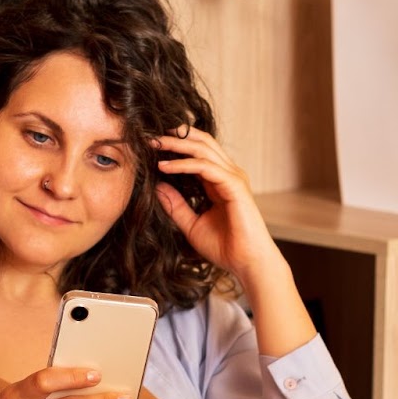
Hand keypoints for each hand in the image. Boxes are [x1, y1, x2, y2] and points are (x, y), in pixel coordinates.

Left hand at [152, 127, 317, 366]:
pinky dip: (183, 164)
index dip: (177, 145)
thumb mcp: (192, 225)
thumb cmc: (225, 248)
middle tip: (151, 137)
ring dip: (177, 145)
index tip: (152, 146)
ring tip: (154, 144)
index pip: (199, 152)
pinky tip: (165, 166)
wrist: (246, 262)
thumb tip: (157, 186)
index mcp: (221, 181)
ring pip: (203, 149)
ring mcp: (233, 178)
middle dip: (176, 136)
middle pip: (202, 142)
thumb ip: (176, 205)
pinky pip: (205, 167)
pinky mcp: (234, 186)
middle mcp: (229, 174)